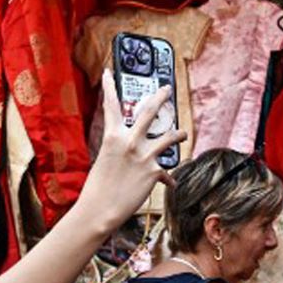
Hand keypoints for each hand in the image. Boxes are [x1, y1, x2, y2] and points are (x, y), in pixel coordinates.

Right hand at [76, 74, 186, 235]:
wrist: (101, 209)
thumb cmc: (99, 187)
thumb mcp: (105, 158)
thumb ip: (120, 148)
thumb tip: (130, 148)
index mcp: (113, 136)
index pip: (111, 106)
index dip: (109, 87)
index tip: (110, 74)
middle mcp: (130, 141)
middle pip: (150, 112)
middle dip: (160, 97)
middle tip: (166, 89)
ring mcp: (144, 155)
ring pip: (170, 137)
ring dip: (179, 135)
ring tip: (183, 134)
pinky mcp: (154, 171)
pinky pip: (166, 172)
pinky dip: (168, 178)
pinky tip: (170, 183)